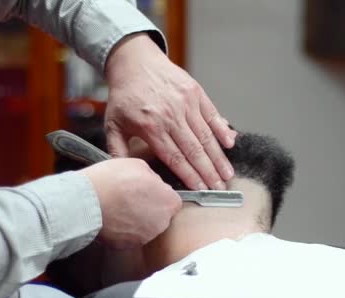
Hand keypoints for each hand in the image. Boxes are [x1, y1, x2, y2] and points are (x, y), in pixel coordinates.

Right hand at [80, 158, 181, 248]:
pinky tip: (112, 218)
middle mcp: (162, 223)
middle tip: (131, 198)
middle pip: (160, 216)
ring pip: (146, 227)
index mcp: (169, 202)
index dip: (159, 195)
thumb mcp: (139, 165)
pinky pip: (130, 237)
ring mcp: (145, 237)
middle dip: (150, 208)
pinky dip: (124, 230)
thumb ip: (153, 177)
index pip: (172, 200)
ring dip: (137, 220)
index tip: (147, 191)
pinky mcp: (128, 246)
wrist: (86, 202)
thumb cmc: (113, 180)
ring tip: (120, 208)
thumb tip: (154, 183)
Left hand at [104, 33, 236, 190]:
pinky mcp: (195, 92)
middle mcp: (171, 115)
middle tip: (220, 188)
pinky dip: (222, 130)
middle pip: (194, 150)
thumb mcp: (113, 125)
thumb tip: (128, 175)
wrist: (134, 61)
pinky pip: (212, 115)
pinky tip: (230, 144)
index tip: (201, 190)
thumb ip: (118, 152)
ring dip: (218, 157)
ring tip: (228, 173)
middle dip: (209, 173)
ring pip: (206, 136)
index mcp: (151, 127)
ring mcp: (186, 103)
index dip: (190, 176)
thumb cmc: (124, 95)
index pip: (175, 158)